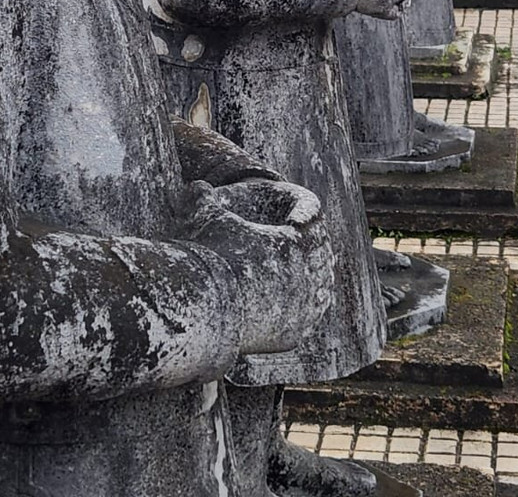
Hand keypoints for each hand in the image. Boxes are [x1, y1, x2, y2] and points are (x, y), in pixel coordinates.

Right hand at [187, 180, 332, 354]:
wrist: (203, 311)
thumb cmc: (206, 260)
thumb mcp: (204, 220)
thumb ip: (202, 198)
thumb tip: (195, 184)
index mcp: (293, 241)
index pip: (313, 217)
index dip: (306, 214)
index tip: (296, 221)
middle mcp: (306, 273)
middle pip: (323, 253)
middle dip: (315, 246)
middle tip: (307, 245)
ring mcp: (303, 306)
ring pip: (322, 287)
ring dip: (318, 278)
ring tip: (309, 274)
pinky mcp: (295, 333)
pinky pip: (311, 318)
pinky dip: (308, 308)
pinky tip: (301, 304)